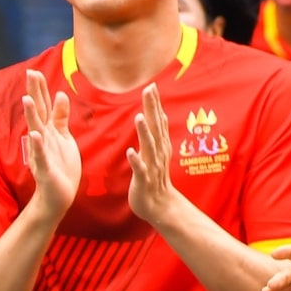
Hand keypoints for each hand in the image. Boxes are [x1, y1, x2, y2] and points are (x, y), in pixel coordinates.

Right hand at [21, 70, 80, 219]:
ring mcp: (42, 152)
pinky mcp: (45, 168)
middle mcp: (42, 138)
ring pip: (36, 130)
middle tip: (29, 73)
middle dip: (34, 94)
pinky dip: (38, 145)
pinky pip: (41, 155)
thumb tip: (60, 94)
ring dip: (31, 115)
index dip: (39, 89)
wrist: (58, 194)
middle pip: (37, 112)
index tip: (34, 71)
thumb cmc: (61, 165)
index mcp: (49, 131)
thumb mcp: (64, 137)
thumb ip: (61, 117)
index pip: (43, 106)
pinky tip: (36, 134)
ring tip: (27, 99)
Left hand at [127, 84, 184, 224]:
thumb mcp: (158, 152)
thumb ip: (157, 133)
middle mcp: (158, 152)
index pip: (158, 119)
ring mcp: (152, 166)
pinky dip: (136, 160)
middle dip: (152, 108)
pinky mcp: (144, 180)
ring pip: (148, 146)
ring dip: (144, 132)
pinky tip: (130, 151)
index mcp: (159, 145)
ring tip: (139, 117)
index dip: (155, 103)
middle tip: (149, 90)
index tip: (152, 85)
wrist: (159, 205)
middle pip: (155, 127)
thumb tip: (159, 113)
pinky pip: (139, 169)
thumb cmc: (155, 177)